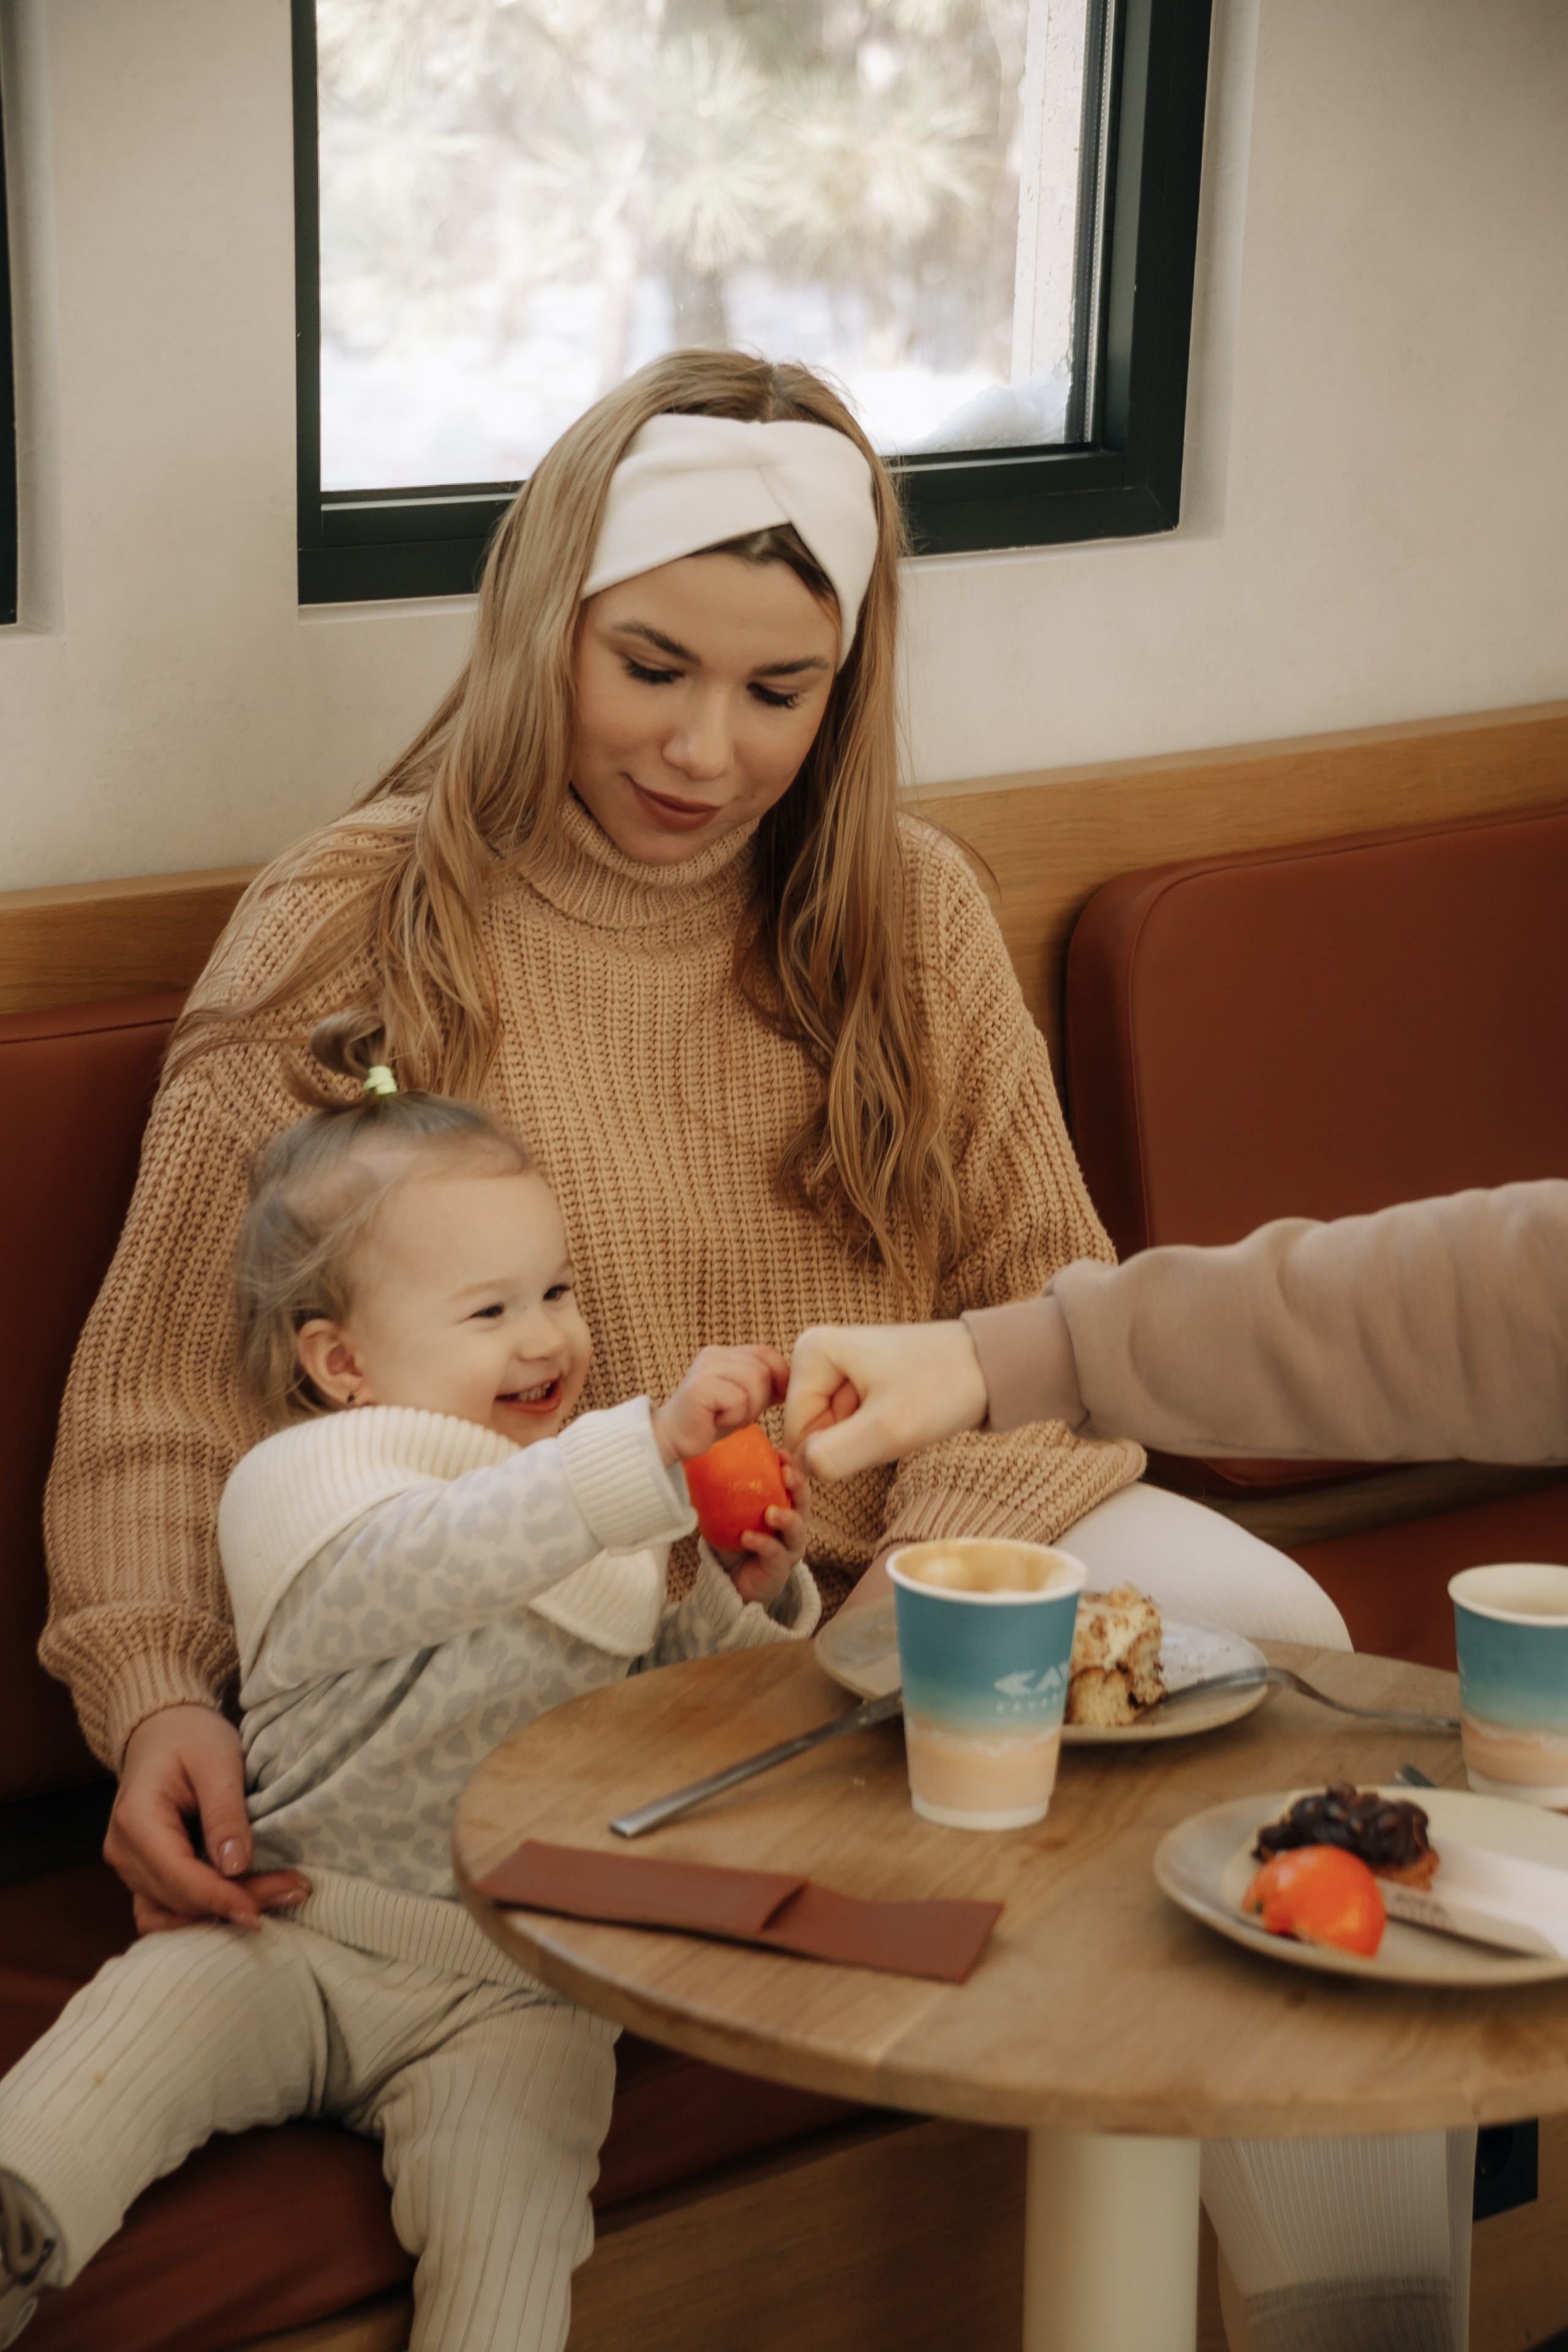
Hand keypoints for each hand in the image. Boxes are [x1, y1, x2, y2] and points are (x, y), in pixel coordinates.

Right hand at [106, 1705, 309, 1934]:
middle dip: (235, 1902)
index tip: (265, 1910)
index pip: (180, 1876)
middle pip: (181, 1898)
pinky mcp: (142, 1872)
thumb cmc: (191, 1737)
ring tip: (276, 1898)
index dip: (223, 1898)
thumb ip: (225, 1812)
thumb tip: (236, 1867)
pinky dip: (201, 1913)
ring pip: (173, 1911)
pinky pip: (165, 1909)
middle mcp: (123, 1851)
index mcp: (136, 1820)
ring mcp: (129, 1866)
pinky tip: (242, 1903)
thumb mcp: (218, 1761)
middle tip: (294, 1890)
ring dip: (221, 1913)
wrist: (163, 1730)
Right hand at [652, 1344, 789, 1466]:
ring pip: (754, 1383)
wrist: (672, 1438)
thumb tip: (794, 1381)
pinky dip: (734, 1417)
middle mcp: (714, 1354)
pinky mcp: (699, 1387)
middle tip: (738, 1415)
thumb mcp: (745, 1399)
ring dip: (747, 1410)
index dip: (780, 1376)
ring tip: (727, 1417)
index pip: (766, 1353)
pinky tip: (716, 1421)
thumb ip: (765, 1385)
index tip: (776, 1399)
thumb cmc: (710, 1420)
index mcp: (725, 1353)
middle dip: (760, 1400)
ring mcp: (705, 1368)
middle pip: (763, 1370)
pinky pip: (738, 1399)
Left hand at [713, 1457, 809, 1608]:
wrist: (734, 1583)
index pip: (794, 1484)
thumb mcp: (729, 1516)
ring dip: (786, 1517)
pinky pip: (775, 1553)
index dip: (792, 1467)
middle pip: (804, 1502)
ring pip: (797, 1529)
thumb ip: (723, 1495)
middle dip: (798, 1486)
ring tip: (770, 1512)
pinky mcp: (781, 1568)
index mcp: (785, 1508)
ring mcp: (789, 1548)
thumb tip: (699, 1464)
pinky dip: (762, 1543)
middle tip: (786, 1474)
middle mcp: (793, 1526)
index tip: (781, 1453)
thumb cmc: (735, 1545)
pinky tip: (747, 1537)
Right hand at [782, 1322, 988, 1479]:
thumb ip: (831, 1458)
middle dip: (853, 1442)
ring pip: (834, 1432)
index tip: (882, 1426)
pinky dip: (878, 1431)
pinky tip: (905, 1411)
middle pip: (814, 1431)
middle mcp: (816, 1352)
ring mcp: (836, 1365)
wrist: (992, 1365)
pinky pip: (852, 1424)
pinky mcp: (857, 1377)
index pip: (798, 1433)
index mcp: (811, 1352)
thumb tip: (800, 1468)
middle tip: (895, 1421)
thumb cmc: (943, 1388)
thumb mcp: (886, 1431)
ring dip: (868, 1439)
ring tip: (903, 1413)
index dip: (838, 1449)